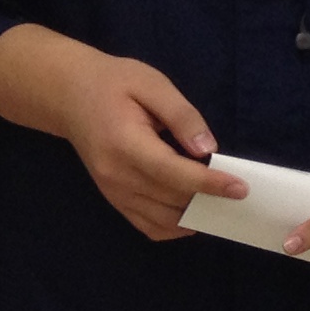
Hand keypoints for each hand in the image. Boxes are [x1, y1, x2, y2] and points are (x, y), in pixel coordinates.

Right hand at [0, 23, 242, 242]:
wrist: (69, 95)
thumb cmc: (113, 83)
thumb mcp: (152, 84)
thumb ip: (182, 116)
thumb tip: (207, 150)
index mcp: (125, 144)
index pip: (173, 173)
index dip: (209, 184)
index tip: (240, 188)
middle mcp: (116, 175)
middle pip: (171, 200)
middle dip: (209, 199)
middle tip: (240, 192)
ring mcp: (112, 192)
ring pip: (162, 220)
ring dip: (194, 216)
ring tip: (221, 202)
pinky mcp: (113, 199)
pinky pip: (147, 226)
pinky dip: (173, 227)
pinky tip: (194, 213)